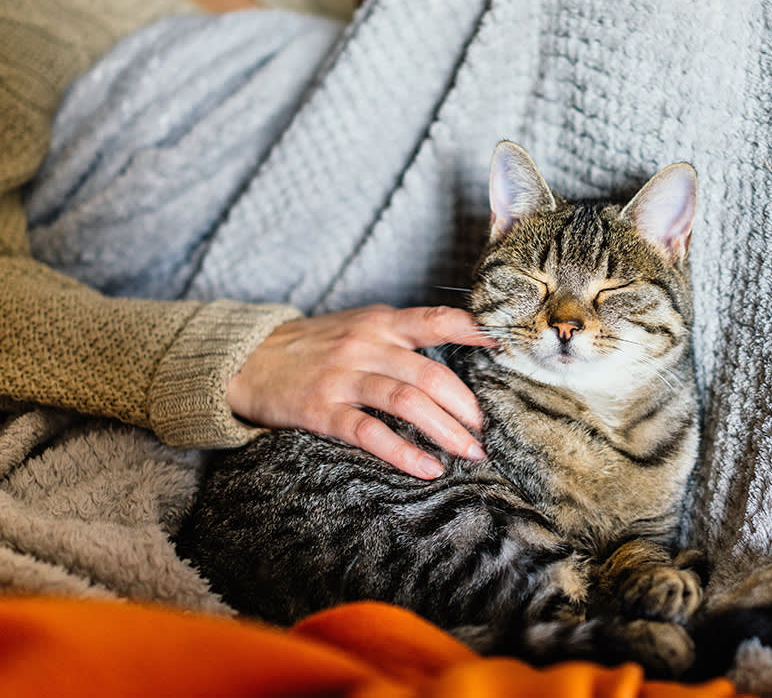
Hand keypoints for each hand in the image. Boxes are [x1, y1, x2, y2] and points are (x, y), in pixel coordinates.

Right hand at [227, 305, 492, 479]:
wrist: (248, 358)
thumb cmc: (315, 345)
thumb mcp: (359, 325)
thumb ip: (401, 336)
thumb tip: (460, 347)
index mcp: (380, 323)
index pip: (437, 320)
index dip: (475, 331)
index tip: (506, 347)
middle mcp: (366, 345)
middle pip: (431, 374)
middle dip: (467, 407)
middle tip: (486, 431)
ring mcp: (343, 377)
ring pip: (407, 402)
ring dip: (446, 431)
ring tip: (470, 453)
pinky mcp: (321, 410)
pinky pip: (370, 434)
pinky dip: (403, 453)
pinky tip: (427, 469)